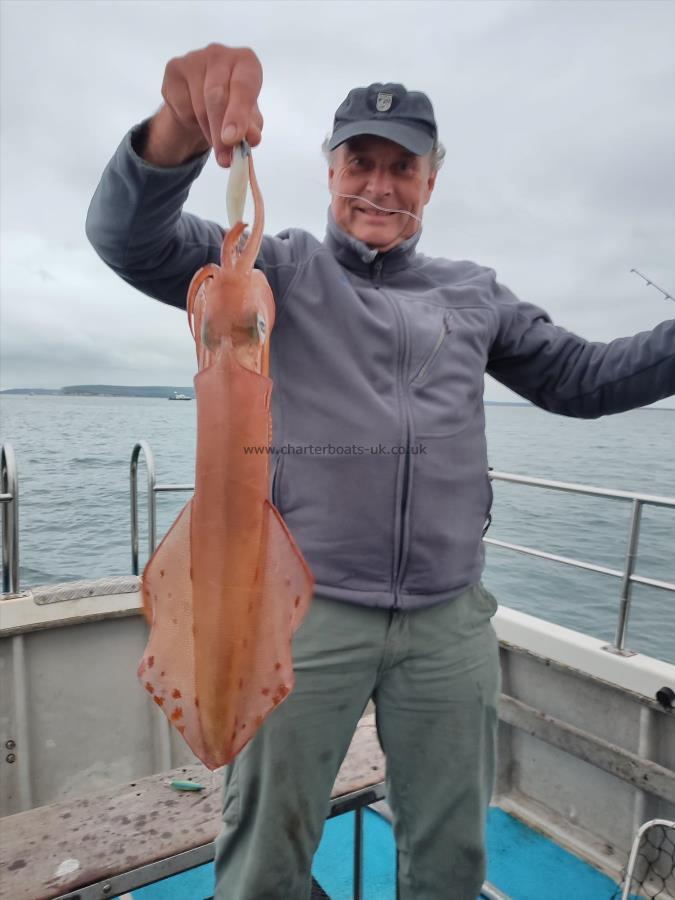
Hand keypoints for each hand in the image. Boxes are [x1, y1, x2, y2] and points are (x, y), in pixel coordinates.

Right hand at [143, 44, 263, 167]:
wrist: (204, 99)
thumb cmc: (233, 108)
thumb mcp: (248, 120)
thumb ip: (251, 128)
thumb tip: (251, 138)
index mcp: (246, 61)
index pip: (244, 86)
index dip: (238, 114)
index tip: (233, 139)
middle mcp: (220, 53)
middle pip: (216, 96)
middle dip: (219, 131)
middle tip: (224, 159)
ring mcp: (194, 58)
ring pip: (199, 105)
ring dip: (207, 132)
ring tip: (214, 139)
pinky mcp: (174, 69)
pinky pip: (181, 106)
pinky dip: (190, 122)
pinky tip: (197, 118)